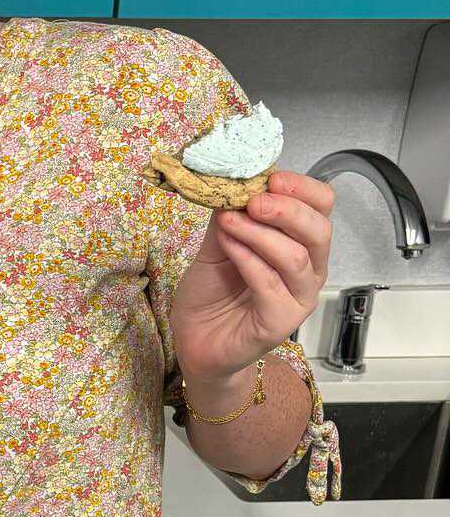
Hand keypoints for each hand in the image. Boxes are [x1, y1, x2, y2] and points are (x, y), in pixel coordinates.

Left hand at [169, 171, 334, 385]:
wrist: (195, 338)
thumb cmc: (211, 293)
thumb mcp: (217, 243)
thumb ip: (230, 215)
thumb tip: (233, 183)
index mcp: (298, 244)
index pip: (320, 207)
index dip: (302, 189)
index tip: (273, 178)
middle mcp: (307, 270)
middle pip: (319, 231)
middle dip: (287, 210)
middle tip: (254, 200)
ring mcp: (297, 298)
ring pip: (297, 258)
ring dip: (261, 234)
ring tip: (230, 222)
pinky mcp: (280, 322)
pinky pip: (271, 285)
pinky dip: (249, 260)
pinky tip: (229, 247)